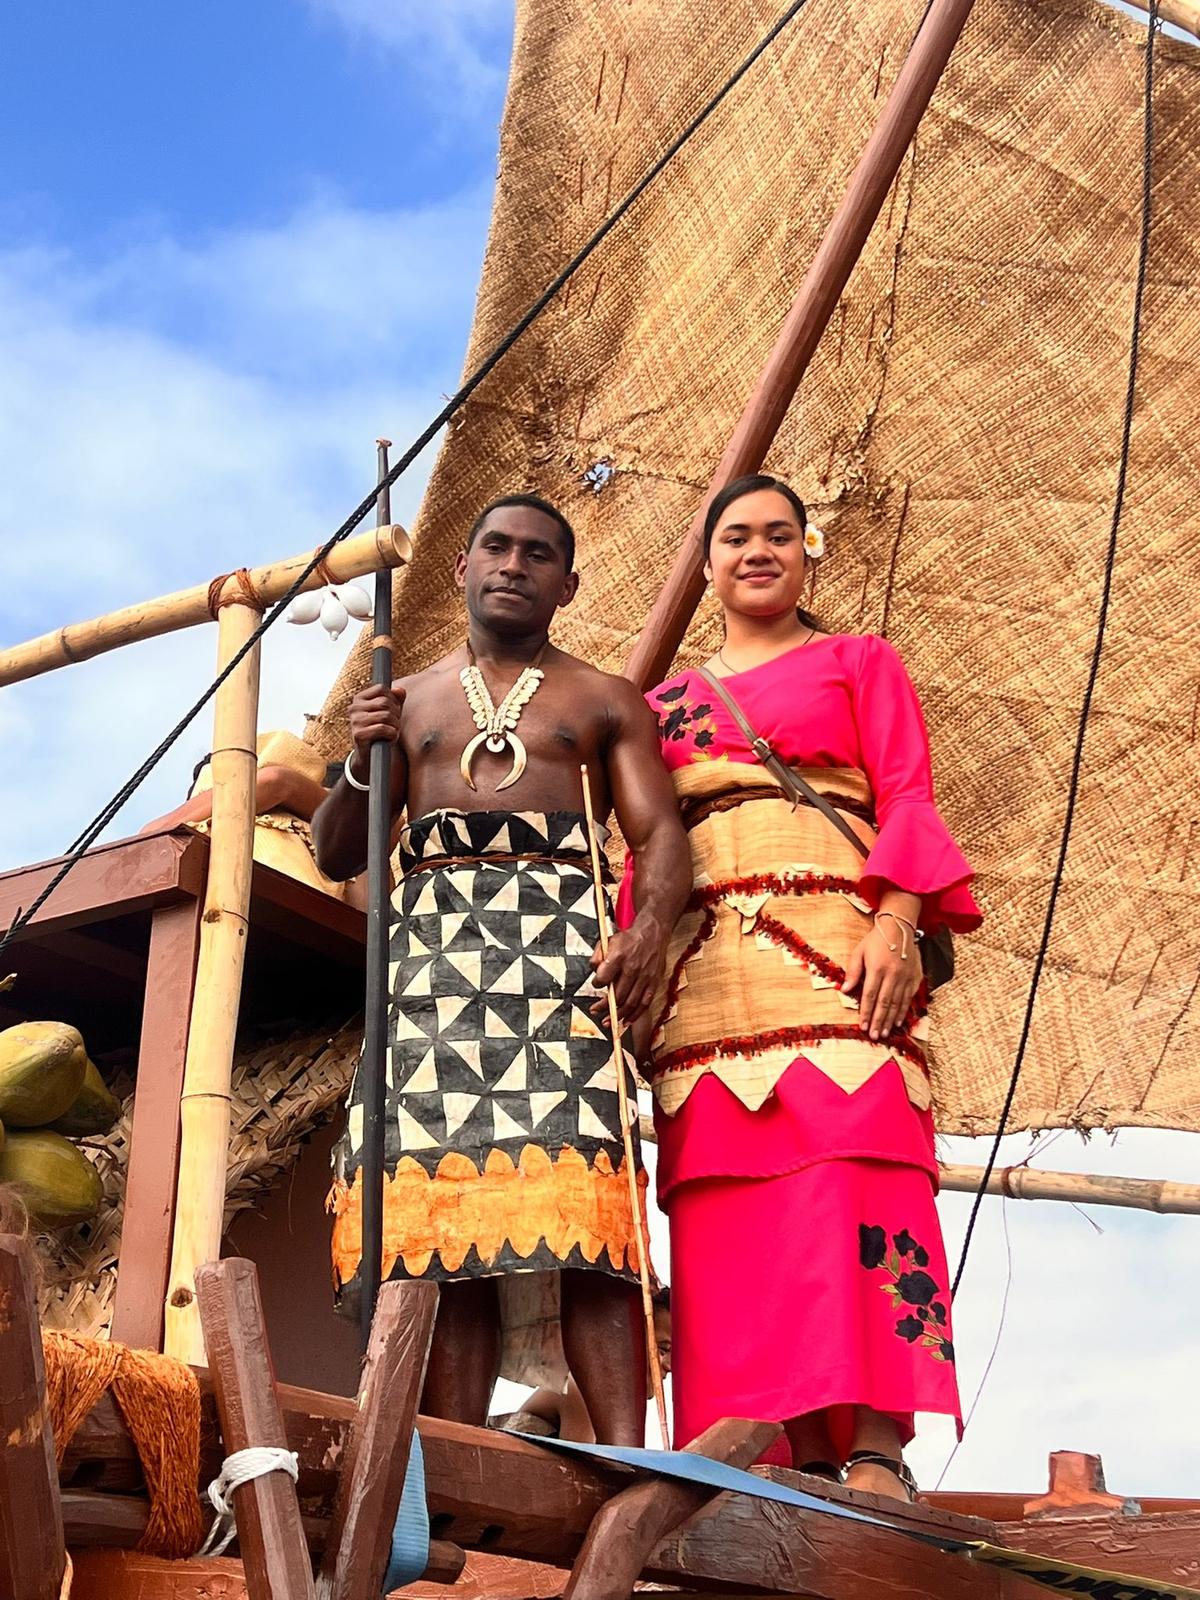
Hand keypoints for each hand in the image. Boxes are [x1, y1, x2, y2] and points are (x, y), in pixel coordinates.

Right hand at [348, 680, 405, 770]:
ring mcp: (355, 721)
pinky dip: (392, 735)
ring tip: (392, 732)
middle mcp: (354, 708)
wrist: (371, 757)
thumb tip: (400, 690)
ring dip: (395, 726)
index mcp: (359, 699)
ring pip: (386, 715)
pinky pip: (384, 729)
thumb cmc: (381, 731)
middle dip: (396, 714)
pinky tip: (388, 740)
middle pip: (385, 702)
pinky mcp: (359, 735)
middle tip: (394, 725)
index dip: (393, 699)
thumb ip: (396, 699)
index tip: (393, 711)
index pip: (381, 689)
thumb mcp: (389, 712)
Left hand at [589, 920, 664, 1027]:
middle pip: (616, 995)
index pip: (603, 978)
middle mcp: (632, 968)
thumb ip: (597, 956)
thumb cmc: (629, 939)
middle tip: (595, 1010)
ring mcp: (645, 977)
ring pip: (630, 1003)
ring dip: (617, 1015)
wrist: (653, 933)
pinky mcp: (654, 982)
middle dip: (603, 1006)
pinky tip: (626, 1021)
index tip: (595, 985)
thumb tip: (594, 971)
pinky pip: (644, 1004)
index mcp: (619, 956)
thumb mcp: (608, 941)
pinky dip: (635, 1015)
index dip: (596, 984)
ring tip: (607, 1021)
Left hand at [841, 919, 920, 1041]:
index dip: (865, 1012)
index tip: (861, 1026)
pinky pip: (908, 998)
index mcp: (877, 968)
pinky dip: (903, 1011)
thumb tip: (844, 990)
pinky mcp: (915, 977)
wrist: (899, 926)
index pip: (870, 995)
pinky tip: (898, 1021)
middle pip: (884, 1003)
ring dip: (890, 1020)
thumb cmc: (876, 940)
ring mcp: (906, 976)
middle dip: (878, 1021)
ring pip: (897, 1003)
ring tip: (883, 1033)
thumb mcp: (859, 951)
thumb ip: (853, 971)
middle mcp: (893, 974)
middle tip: (873, 1036)